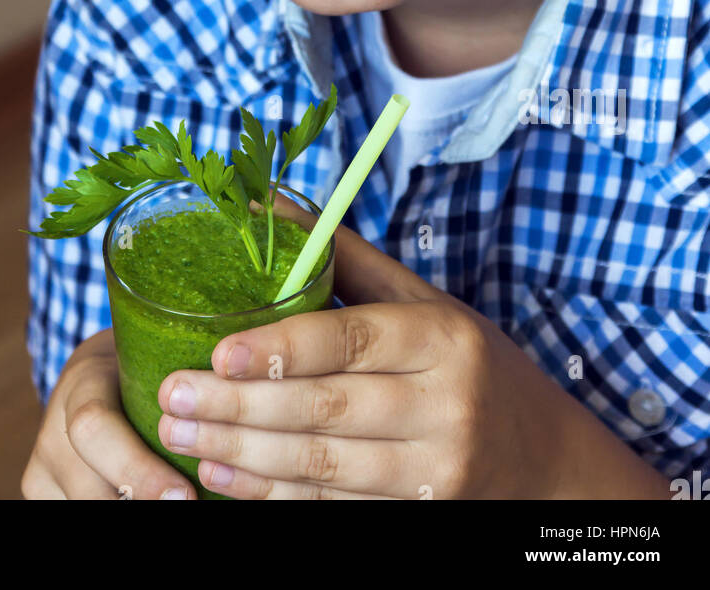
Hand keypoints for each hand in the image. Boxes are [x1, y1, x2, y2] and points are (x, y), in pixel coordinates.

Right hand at [22, 328, 197, 499]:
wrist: (99, 374)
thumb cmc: (145, 364)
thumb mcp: (157, 357)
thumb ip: (188, 381)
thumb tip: (246, 399)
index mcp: (82, 384)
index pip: (93, 428)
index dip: (136, 469)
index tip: (183, 494)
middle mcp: (52, 431)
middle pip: (89, 489)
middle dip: (140, 502)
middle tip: (187, 508)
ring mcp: (42, 470)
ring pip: (83, 507)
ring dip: (135, 509)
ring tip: (183, 506)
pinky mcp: (43, 495)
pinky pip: (76, 514)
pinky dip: (120, 512)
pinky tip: (158, 507)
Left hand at [155, 225, 670, 499]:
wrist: (545, 460)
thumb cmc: (469, 364)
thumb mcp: (424, 304)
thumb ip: (345, 259)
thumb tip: (266, 204)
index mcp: (441, 339)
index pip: (351, 341)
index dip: (280, 349)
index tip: (217, 352)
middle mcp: (443, 405)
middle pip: (326, 408)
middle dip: (239, 406)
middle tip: (172, 396)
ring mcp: (434, 469)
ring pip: (322, 466)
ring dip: (242, 454)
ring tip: (180, 436)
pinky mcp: (419, 514)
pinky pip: (332, 507)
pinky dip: (271, 495)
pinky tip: (222, 478)